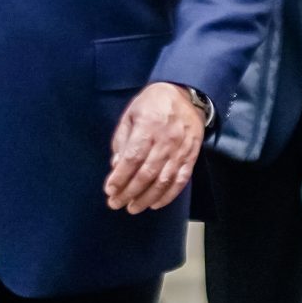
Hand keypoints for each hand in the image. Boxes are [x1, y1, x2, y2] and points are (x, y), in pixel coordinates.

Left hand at [106, 83, 203, 213]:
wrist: (186, 94)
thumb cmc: (153, 103)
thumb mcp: (131, 114)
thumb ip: (122, 140)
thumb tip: (116, 166)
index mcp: (148, 126)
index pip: (132, 158)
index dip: (120, 177)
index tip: (109, 190)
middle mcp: (166, 140)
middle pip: (146, 173)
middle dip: (129, 192)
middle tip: (115, 203)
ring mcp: (181, 150)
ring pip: (163, 181)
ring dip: (147, 198)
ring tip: (133, 208)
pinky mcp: (191, 156)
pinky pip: (181, 180)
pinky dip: (168, 195)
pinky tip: (155, 204)